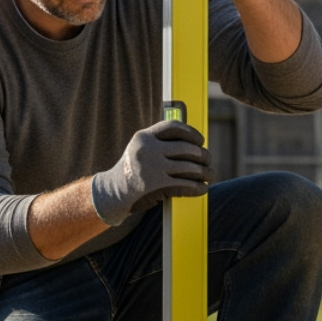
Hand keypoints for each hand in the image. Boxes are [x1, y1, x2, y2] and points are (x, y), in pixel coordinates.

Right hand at [90, 119, 211, 225]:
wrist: (111, 194)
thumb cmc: (130, 172)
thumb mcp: (138, 151)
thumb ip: (158, 144)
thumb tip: (191, 143)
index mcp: (143, 137)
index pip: (173, 127)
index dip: (191, 132)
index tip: (200, 140)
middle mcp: (148, 149)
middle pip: (186, 148)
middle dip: (202, 155)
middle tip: (208, 160)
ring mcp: (152, 167)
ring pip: (189, 168)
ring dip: (205, 172)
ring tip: (210, 175)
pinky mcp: (157, 185)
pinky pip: (185, 185)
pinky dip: (198, 187)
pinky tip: (202, 188)